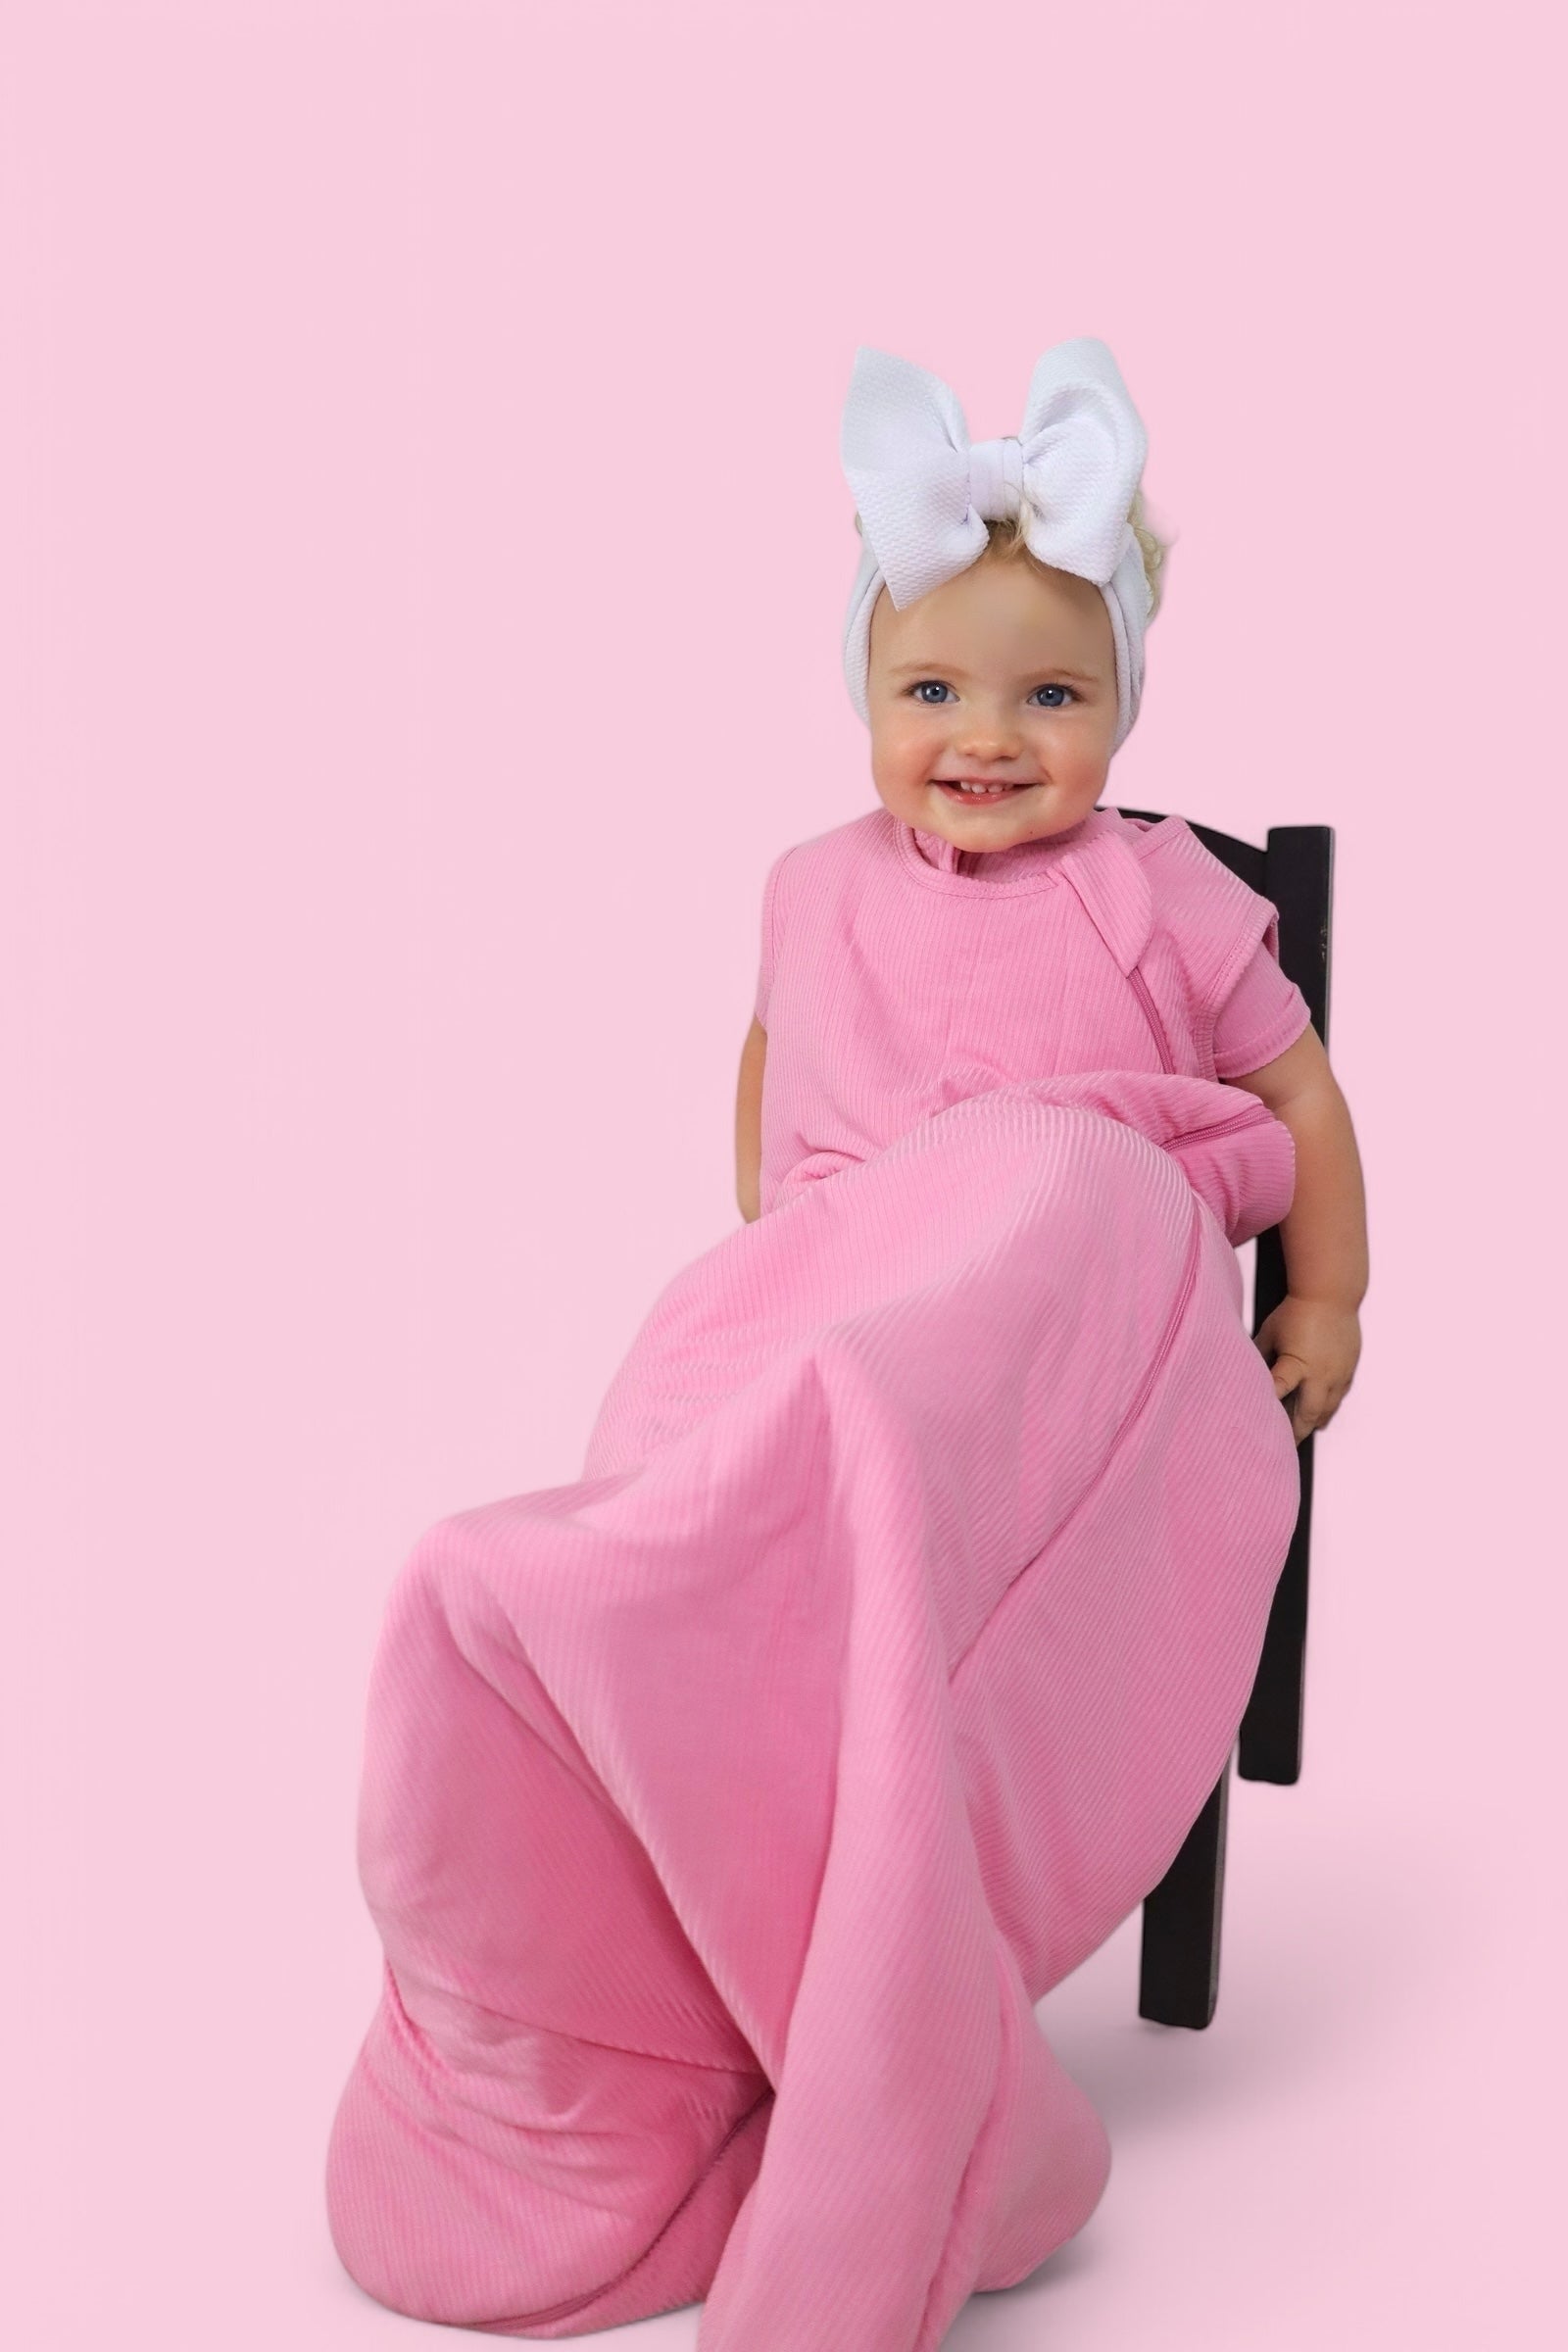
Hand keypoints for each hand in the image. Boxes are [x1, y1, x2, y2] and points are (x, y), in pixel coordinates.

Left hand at [1253, 1294, 1360, 1443]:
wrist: (1332, 1294)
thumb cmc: (1296, 1311)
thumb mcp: (1270, 1331)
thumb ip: (1259, 1354)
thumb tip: (1245, 1371)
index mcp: (1298, 1363)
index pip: (1280, 1391)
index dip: (1268, 1408)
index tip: (1257, 1424)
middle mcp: (1321, 1374)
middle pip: (1307, 1414)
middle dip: (1295, 1432)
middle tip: (1283, 1446)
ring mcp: (1338, 1374)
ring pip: (1326, 1410)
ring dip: (1312, 1423)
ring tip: (1299, 1434)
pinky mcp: (1349, 1370)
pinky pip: (1338, 1397)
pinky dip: (1327, 1408)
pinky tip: (1318, 1414)